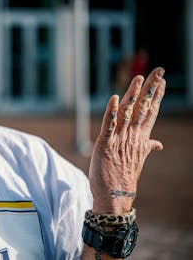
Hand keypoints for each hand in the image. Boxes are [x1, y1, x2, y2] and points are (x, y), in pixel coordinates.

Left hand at [89, 67, 165, 213]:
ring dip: (132, 95)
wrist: (114, 195)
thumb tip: (157, 143)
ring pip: (127, 112)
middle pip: (142, 107)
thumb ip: (147, 146)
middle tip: (158, 71)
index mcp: (140, 137)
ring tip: (138, 78)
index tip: (161, 81)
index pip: (150, 112)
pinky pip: (109, 125)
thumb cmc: (123, 175)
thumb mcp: (137, 157)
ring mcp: (119, 139)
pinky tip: (114, 98)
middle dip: (150, 89)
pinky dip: (111, 111)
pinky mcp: (105, 143)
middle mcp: (132, 136)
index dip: (155, 95)